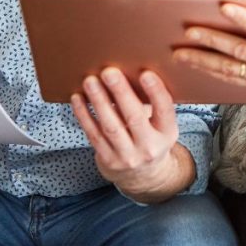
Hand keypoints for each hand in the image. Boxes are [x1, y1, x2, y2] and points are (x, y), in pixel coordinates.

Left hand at [70, 67, 192, 201]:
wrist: (143, 175)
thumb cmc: (150, 137)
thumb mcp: (161, 126)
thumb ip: (153, 105)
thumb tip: (132, 70)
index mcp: (167, 133)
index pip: (164, 111)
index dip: (156, 92)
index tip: (146, 74)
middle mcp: (149, 147)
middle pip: (134, 118)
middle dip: (120, 93)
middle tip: (109, 72)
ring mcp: (128, 156)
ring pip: (111, 126)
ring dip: (99, 102)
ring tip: (90, 82)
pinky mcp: (108, 160)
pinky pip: (94, 134)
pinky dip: (84, 115)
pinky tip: (78, 98)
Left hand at [176, 6, 245, 110]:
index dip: (245, 18)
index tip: (224, 6)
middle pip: (239, 51)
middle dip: (212, 40)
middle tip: (189, 31)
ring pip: (228, 69)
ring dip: (202, 60)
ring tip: (179, 52)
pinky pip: (228, 80)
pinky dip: (208, 72)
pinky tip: (192, 65)